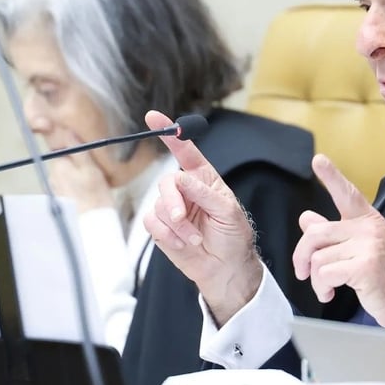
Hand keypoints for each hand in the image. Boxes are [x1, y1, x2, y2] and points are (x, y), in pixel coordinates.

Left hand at [47, 130, 113, 211]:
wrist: (94, 221)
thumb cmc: (96, 195)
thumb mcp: (91, 168)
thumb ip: (78, 149)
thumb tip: (68, 131)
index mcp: (59, 165)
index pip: (63, 146)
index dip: (76, 147)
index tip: (89, 152)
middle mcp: (53, 175)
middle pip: (65, 158)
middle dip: (77, 159)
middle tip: (94, 167)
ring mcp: (56, 187)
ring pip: (67, 170)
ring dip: (77, 171)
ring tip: (92, 178)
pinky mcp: (61, 196)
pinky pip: (67, 182)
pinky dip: (76, 181)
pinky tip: (87, 188)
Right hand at [142, 110, 262, 324]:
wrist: (226, 268)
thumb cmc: (233, 236)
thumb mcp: (228, 212)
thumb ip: (204, 193)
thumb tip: (181, 179)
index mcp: (204, 179)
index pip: (185, 151)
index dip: (170, 132)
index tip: (153, 116)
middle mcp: (185, 190)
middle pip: (167, 182)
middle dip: (173, 201)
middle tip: (181, 218)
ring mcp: (171, 209)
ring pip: (158, 205)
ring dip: (177, 226)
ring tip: (195, 239)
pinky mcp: (161, 228)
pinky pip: (151, 223)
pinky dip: (167, 235)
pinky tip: (183, 243)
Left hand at [294, 154, 384, 329]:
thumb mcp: (361, 251)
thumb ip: (333, 234)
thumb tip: (307, 219)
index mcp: (368, 221)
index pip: (347, 194)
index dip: (331, 176)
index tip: (318, 160)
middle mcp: (368, 228)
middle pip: (315, 233)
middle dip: (302, 256)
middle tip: (303, 272)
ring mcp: (368, 246)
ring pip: (318, 258)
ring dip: (316, 279)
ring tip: (327, 288)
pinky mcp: (365, 266)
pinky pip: (325, 273)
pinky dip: (321, 288)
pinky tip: (330, 294)